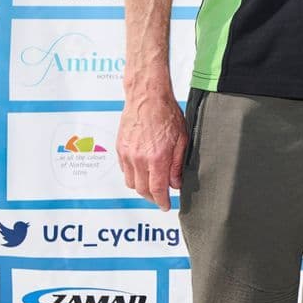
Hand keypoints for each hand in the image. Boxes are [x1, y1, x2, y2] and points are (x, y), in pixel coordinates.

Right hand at [117, 87, 187, 209]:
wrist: (147, 96)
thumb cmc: (166, 113)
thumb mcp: (181, 139)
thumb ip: (177, 165)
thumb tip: (176, 184)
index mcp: (157, 157)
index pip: (157, 190)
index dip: (162, 202)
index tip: (166, 206)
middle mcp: (139, 158)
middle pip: (142, 190)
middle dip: (152, 198)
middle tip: (161, 199)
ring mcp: (127, 153)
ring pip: (131, 182)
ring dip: (141, 188)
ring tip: (152, 185)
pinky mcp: (120, 148)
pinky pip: (124, 170)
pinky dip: (133, 175)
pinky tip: (142, 171)